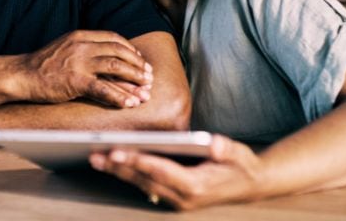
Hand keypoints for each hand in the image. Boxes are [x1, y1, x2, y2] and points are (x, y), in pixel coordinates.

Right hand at [20, 30, 153, 107]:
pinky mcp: (75, 81)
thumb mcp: (65, 48)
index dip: (130, 50)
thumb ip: (84, 49)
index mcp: (81, 36)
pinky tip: (129, 103)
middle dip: (137, 65)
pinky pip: (103, 88)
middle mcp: (82, 46)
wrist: (21, 74)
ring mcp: (79, 62)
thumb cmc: (43, 65)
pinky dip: (119, 96)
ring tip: (145, 90)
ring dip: (134, 79)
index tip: (140, 60)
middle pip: (119, 52)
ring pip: (116, 67)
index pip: (113, 38)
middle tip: (149, 76)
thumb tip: (107, 59)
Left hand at [89, 135, 265, 210]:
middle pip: (145, 180)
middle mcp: (183, 198)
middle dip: (119, 168)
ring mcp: (177, 201)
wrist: (250, 185)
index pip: (161, 172)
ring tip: (96, 158)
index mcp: (197, 186)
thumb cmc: (242, 165)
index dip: (138, 162)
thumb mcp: (238, 154)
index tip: (117, 152)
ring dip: (118, 172)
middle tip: (95, 155)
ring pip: (142, 185)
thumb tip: (215, 144)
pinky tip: (113, 164)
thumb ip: (225, 149)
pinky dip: (129, 175)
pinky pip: (146, 186)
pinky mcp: (173, 198)